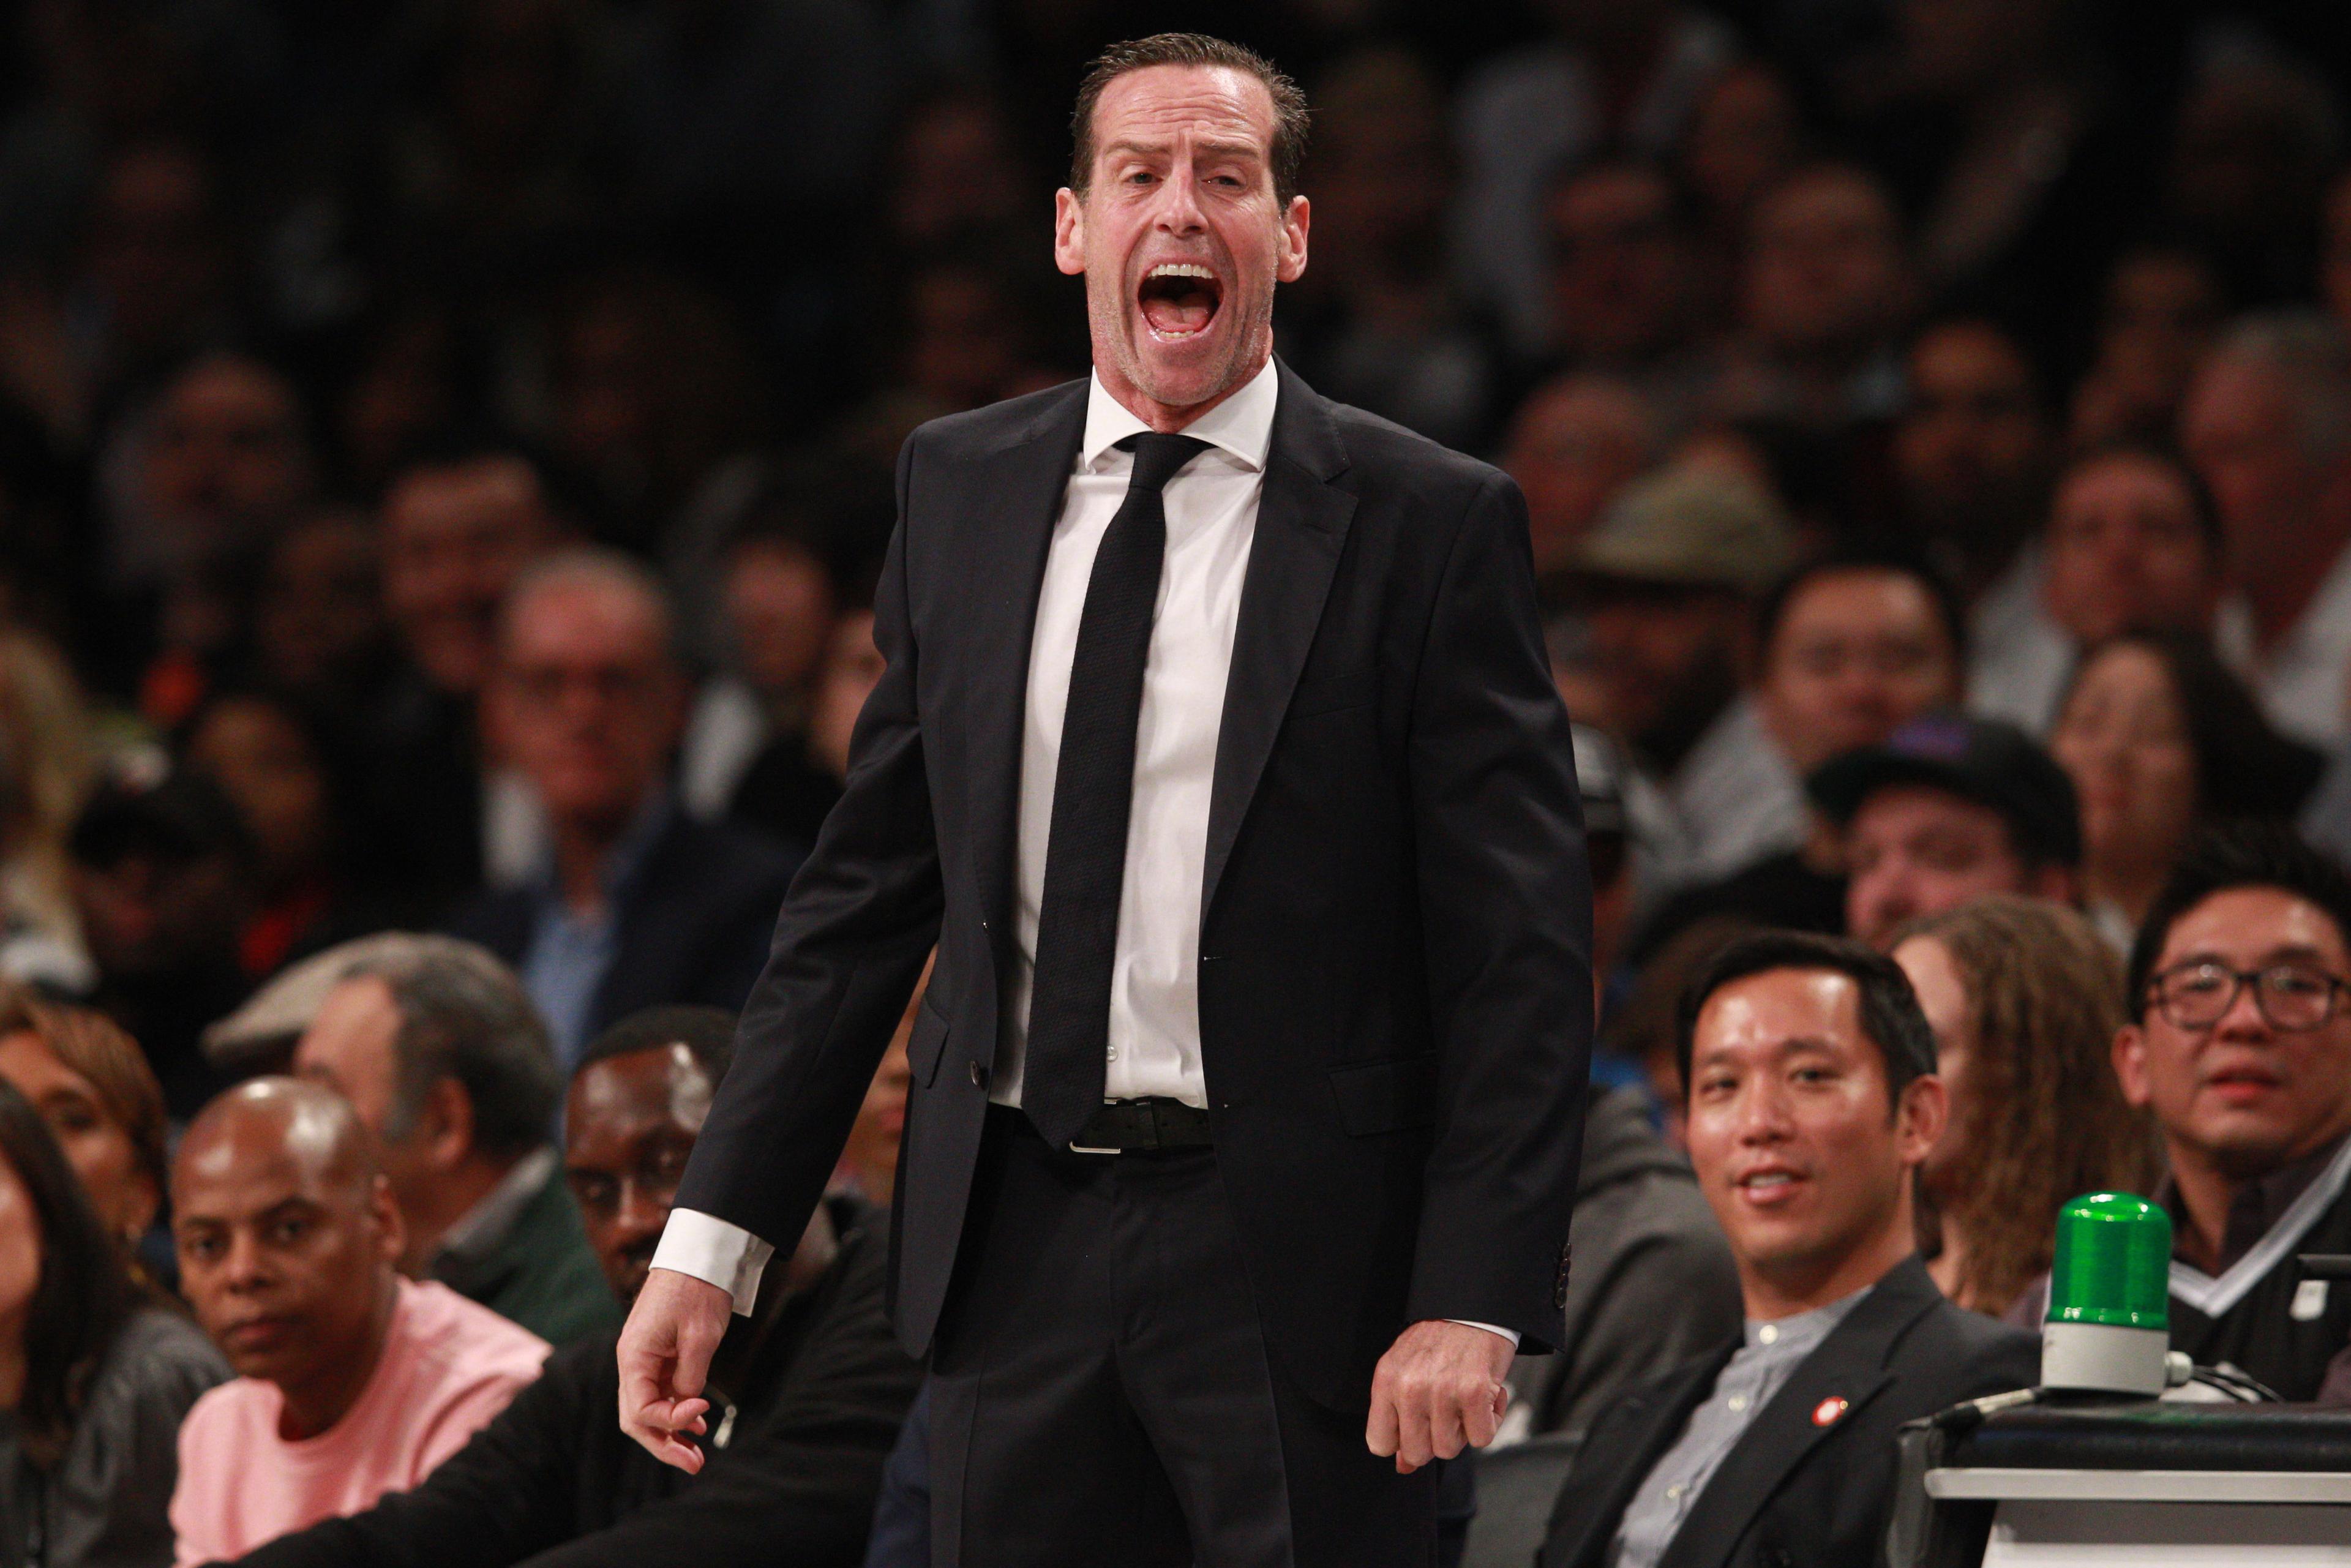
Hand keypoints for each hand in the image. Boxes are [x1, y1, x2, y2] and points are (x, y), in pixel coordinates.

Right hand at [617, 1267, 733, 1471]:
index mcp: (633, 1357)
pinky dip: (676, 1411)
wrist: (699, 1254)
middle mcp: (631, 1362)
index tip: (702, 1411)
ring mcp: (643, 1360)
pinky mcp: (658, 1356)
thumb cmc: (697, 1289)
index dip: (669, 1421)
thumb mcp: (700, 1337)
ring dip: (670, 1432)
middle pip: (636, 1418)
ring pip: (647, 1408)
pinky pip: (660, 1392)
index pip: (639, 1410)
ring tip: (696, 1455)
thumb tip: (687, 1407)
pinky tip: (697, 1424)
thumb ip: (690, 1378)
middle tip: (694, 1463)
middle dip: (663, 1443)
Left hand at [1365, 1320, 1512, 1473]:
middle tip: (1445, 1413)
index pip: (1379, 1443)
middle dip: (1434, 1440)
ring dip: (1462, 1430)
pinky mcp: (1474, 1393)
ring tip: (1464, 1401)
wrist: (1473, 1307)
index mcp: (1386, 1380)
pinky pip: (1481, 1438)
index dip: (1400, 1443)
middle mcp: (1410, 1388)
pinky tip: (1486, 1397)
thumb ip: (1397, 1416)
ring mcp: (1441, 1391)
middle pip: (1417, 1453)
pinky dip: (1489, 1422)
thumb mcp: (1405, 1370)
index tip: (1416, 1429)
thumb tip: (1402, 1466)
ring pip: (1448, 1449)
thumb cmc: (1437, 1340)